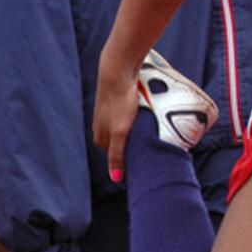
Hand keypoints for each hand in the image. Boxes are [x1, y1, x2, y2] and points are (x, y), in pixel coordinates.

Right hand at [92, 47, 140, 182]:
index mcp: (99, 137)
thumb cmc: (120, 102)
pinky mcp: (117, 103)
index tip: (146, 163)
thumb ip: (117, 155)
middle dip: (133, 146)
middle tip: (152, 149)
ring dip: (136, 133)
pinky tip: (146, 119)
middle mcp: (100, 126)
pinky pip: (127, 118)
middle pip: (120, 143)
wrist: (118, 72)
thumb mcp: (121, 132)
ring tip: (151, 134)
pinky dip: (136, 121)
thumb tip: (116, 178)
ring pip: (124, 129)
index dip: (130, 160)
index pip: (115, 157)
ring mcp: (108, 114)